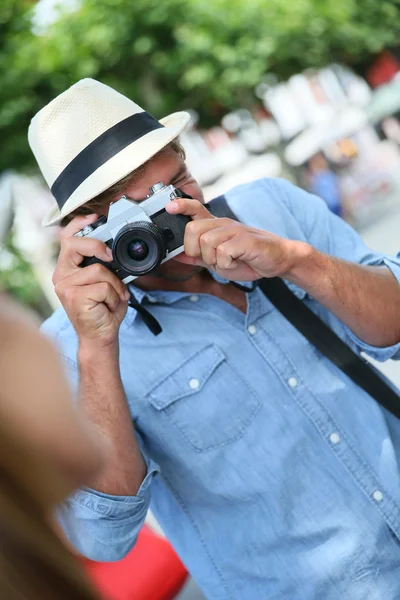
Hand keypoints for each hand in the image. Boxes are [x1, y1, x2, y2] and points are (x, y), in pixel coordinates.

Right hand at [53, 214, 129, 349]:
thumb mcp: (106, 282)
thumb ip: (105, 265)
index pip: (67, 238)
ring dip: (115, 285)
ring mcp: (65, 286)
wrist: (101, 336)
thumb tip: (115, 250)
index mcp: (68, 269)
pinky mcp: (74, 296)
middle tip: (110, 257)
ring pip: (98, 269)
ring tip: (113, 297)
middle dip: (97, 246)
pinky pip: (103, 286)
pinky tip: (109, 306)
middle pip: (75, 244)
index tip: (96, 217)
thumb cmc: (103, 310)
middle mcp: (61, 276)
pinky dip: (114, 295)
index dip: (80, 224)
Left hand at [166, 198, 305, 281]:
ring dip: (212, 260)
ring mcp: (235, 230)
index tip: (169, 208)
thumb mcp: (218, 261)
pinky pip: (223, 253)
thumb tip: (177, 255)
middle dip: (193, 250)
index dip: (181, 206)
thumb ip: (198, 257)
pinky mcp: (245, 240)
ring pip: (206, 243)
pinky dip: (226, 264)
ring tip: (226, 262)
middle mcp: (224, 224)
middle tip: (208, 259)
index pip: (195, 208)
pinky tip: (236, 262)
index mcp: (216, 227)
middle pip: (192, 229)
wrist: (278, 260)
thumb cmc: (249, 258)